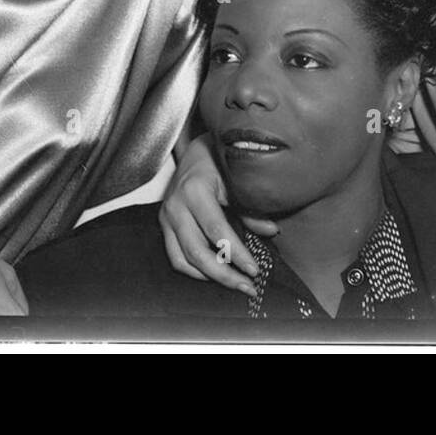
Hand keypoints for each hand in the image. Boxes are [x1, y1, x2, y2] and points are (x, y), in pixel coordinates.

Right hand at [159, 132, 274, 295]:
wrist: (196, 149)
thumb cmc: (218, 161)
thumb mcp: (236, 180)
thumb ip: (251, 208)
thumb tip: (271, 231)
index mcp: (195, 190)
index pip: (216, 230)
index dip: (236, 253)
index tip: (254, 270)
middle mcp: (176, 205)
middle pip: (196, 251)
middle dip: (224, 274)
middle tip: (247, 286)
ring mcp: (166, 216)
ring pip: (182, 259)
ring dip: (209, 277)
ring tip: (234, 284)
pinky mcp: (164, 224)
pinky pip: (175, 256)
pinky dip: (193, 269)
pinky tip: (213, 274)